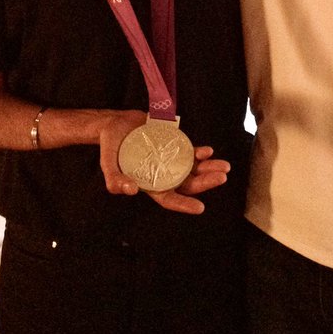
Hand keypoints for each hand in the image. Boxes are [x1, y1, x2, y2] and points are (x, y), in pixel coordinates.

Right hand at [98, 112, 228, 215]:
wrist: (115, 125)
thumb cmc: (110, 147)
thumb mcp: (107, 164)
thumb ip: (114, 179)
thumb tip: (131, 190)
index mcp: (150, 184)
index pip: (169, 199)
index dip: (184, 205)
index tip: (200, 208)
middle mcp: (163, 174)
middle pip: (188, 183)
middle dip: (206, 182)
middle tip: (221, 178)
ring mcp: (170, 160)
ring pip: (194, 169)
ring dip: (209, 169)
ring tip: (224, 167)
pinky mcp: (174, 145)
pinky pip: (190, 152)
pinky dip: (200, 152)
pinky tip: (208, 151)